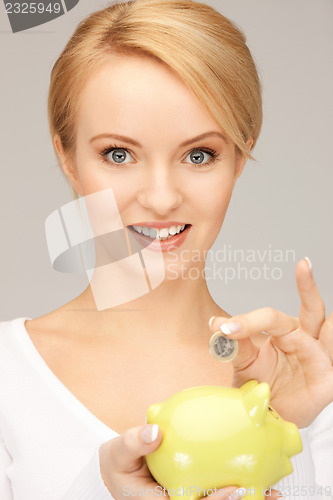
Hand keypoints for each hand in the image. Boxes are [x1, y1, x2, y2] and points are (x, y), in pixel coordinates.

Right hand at [98, 424, 280, 498]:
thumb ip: (133, 442)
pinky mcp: (192, 494)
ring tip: (271, 493)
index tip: (234, 491)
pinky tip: (257, 480)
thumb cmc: (120, 463)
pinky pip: (215, 492)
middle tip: (260, 493)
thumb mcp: (118, 452)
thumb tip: (155, 432)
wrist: (121, 468)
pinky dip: (237, 490)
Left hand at [210, 257, 332, 426]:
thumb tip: (216, 324)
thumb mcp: (243, 363)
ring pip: (331, 328)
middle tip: (303, 264)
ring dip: (332, 319)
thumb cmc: (258, 386)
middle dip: (308, 286)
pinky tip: (332, 334)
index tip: (223, 329)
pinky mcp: (328, 379)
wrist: (265, 418)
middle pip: (311, 308)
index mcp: (284, 331)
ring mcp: (319, 356)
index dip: (247, 321)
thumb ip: (234, 344)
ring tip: (326, 304)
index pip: (270, 317)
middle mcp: (305, 338)